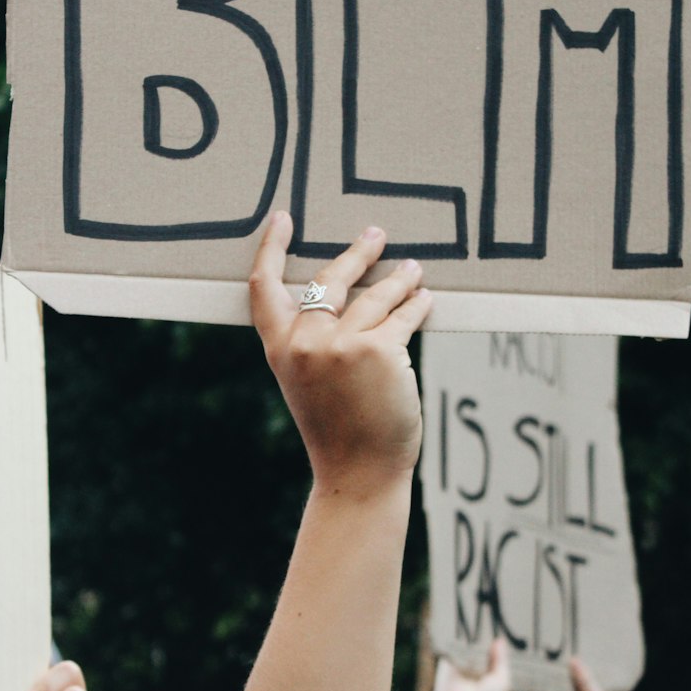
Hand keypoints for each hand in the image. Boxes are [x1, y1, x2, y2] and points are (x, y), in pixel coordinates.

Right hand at [249, 214, 431, 493]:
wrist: (358, 472)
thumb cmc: (339, 432)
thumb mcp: (308, 383)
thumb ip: (316, 344)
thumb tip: (352, 297)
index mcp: (280, 349)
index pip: (265, 287)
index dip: (271, 248)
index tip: (282, 218)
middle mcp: (306, 341)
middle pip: (329, 279)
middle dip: (357, 253)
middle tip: (375, 235)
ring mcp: (342, 344)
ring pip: (375, 295)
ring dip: (398, 278)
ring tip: (413, 269)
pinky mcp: (379, 349)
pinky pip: (402, 316)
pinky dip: (417, 306)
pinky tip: (425, 299)